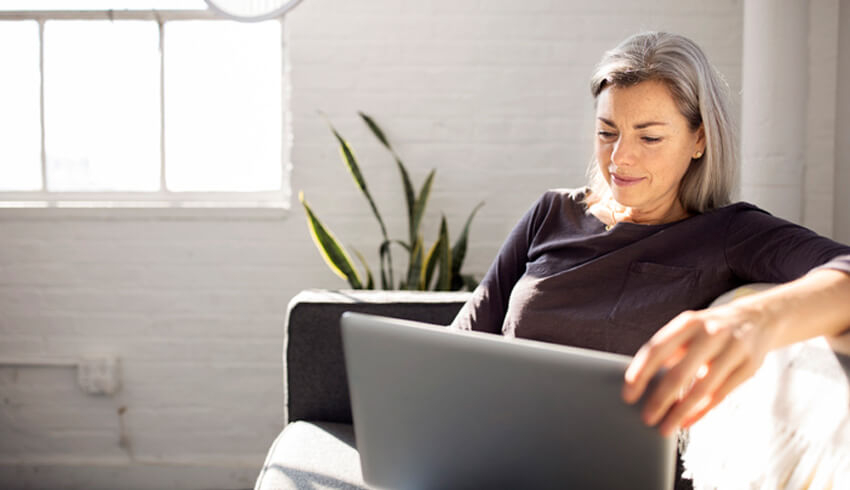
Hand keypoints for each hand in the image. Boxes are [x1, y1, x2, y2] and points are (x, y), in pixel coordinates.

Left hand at [621, 301, 780, 435]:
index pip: (656, 349)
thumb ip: (668, 350)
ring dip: (681, 412)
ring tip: (665, 428)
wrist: (758, 318)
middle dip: (660, 400)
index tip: (628, 395)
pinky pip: (721, 395)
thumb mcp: (688, 329)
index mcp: (688, 323)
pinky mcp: (749, 367)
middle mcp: (710, 333)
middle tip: (646, 418)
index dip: (640, 374)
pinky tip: (686, 422)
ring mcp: (732, 349)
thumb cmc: (710, 329)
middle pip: (679, 373)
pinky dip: (701, 411)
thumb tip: (641, 382)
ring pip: (702, 389)